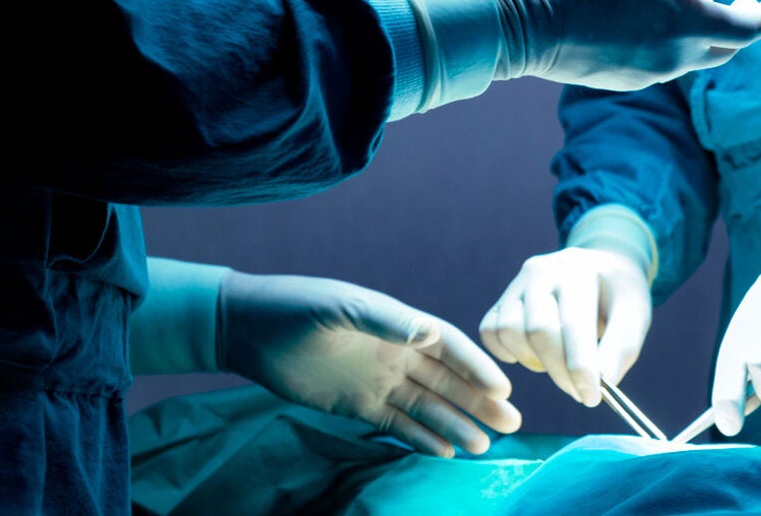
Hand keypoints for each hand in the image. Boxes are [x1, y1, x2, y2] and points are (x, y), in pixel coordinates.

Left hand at [218, 271, 521, 457]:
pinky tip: (445, 452)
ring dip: (456, 424)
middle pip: (447, 381)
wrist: (248, 329)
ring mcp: (378, 381)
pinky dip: (421, 437)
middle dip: (479, 401)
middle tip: (512, 423)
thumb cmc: (296, 306)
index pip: (449, 347)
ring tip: (484, 445)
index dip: (477, 367)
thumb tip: (429, 334)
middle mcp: (396, 353)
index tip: (504, 388)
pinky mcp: (356, 405)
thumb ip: (385, 320)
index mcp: (398, 325)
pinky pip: (397, 424)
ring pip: (427, 407)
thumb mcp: (340, 307)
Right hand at [479, 247, 651, 406]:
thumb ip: (623, 347)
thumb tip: (605, 381)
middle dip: (560, 372)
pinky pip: (489, 331)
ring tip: (560, 365)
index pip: (573, 323)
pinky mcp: (502, 299)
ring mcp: (517, 284)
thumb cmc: (618, 296)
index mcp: (579, 271)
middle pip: (538, 330)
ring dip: (534, 361)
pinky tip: (534, 356)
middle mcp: (542, 271)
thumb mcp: (635, 314)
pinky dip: (506, 352)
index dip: (580, 366)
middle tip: (580, 393)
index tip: (591, 398)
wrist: (600, 269)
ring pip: (508, 330)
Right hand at [493, 0, 760, 89]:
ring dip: (703, 32)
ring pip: (693, 57)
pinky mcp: (624, 80)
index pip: (749, 29)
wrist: (526, 23)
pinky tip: (653, 20)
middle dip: (740, 25)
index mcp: (689, 25)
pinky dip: (673, 42)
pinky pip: (663, 63)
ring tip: (694, 2)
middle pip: (725, 49)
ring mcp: (648, 75)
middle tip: (743, 0)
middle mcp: (675, 59)